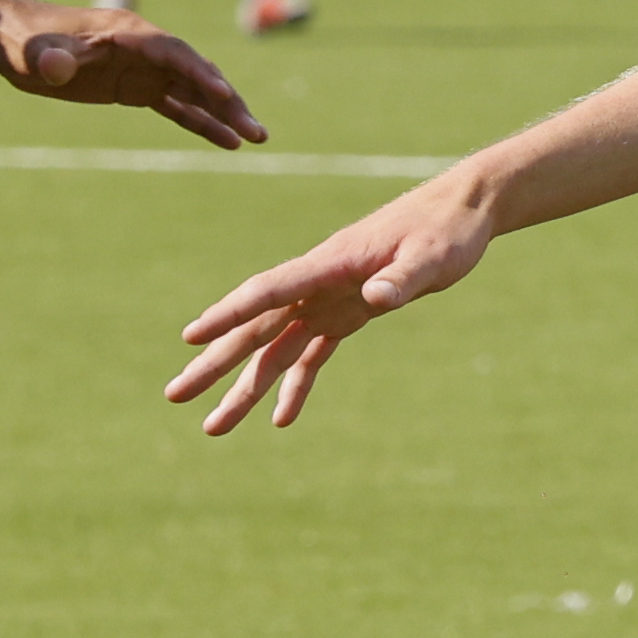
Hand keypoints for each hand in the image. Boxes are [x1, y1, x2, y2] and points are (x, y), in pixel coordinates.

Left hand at [0, 1, 266, 149]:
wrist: (14, 41)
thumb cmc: (24, 41)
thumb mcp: (34, 52)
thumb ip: (50, 58)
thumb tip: (56, 67)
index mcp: (129, 34)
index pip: (175, 53)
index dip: (200, 73)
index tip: (224, 96)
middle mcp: (146, 49)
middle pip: (197, 73)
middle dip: (228, 101)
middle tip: (257, 131)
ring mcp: (144, 69)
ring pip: (194, 91)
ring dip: (224, 114)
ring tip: (256, 139)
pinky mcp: (136, 88)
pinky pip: (177, 106)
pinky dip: (201, 122)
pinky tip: (226, 141)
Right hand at [167, 183, 493, 431]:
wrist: (464, 211)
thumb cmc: (448, 231)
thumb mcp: (433, 257)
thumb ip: (402, 279)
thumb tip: (377, 298)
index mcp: (330, 264)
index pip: (268, 292)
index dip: (228, 314)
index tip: (190, 337)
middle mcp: (319, 284)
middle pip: (255, 328)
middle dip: (214, 363)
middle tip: (174, 395)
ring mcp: (330, 299)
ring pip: (275, 348)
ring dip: (244, 385)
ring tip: (213, 426)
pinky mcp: (350, 311)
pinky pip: (312, 354)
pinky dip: (295, 385)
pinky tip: (280, 419)